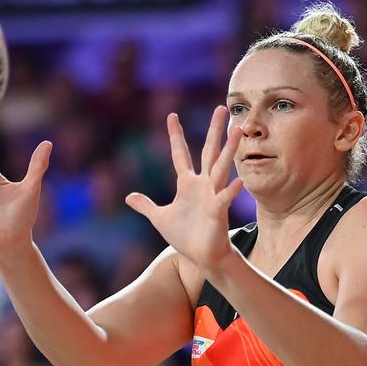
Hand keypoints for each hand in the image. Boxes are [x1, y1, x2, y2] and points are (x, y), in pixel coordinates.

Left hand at [125, 107, 242, 270]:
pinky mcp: (218, 211)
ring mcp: (212, 196)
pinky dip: (230, 191)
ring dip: (229, 150)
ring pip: (221, 168)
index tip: (171, 115)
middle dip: (214, 130)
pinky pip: (224, 198)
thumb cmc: (184, 236)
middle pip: (208, 151)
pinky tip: (238, 181)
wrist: (201, 256)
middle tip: (221, 108)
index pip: (181, 154)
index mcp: (187, 183)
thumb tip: (128, 197)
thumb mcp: (159, 218)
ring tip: (237, 129)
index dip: (176, 135)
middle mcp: (202, 184)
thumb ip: (145, 206)